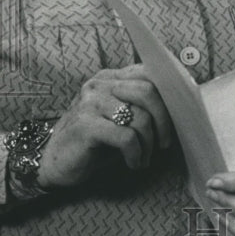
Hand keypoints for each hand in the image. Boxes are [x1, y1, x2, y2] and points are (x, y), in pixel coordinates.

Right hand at [37, 63, 172, 188]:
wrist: (53, 162)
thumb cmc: (94, 142)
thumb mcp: (119, 118)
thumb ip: (141, 106)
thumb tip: (180, 108)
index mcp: (110, 78)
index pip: (148, 72)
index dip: (169, 93)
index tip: (180, 114)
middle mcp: (99, 85)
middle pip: (149, 91)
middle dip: (164, 121)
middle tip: (164, 143)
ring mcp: (90, 103)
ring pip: (140, 117)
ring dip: (149, 144)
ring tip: (144, 157)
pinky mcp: (85, 125)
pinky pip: (126, 137)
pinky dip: (137, 154)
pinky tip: (133, 163)